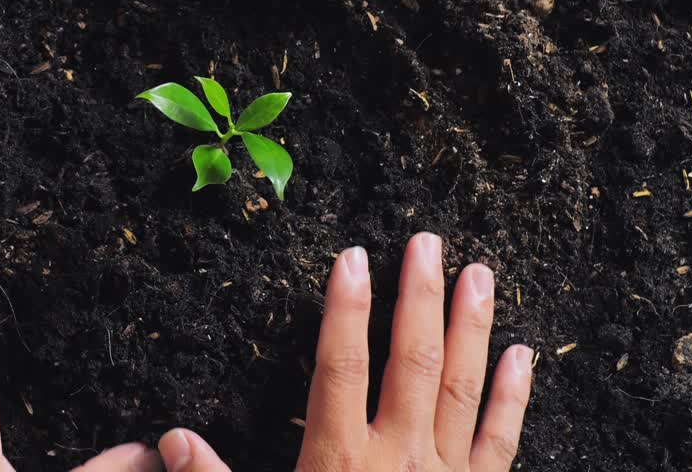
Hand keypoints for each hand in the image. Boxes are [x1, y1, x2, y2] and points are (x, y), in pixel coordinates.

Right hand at [154, 233, 532, 470]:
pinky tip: (521, 355)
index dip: (344, 309)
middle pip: (410, 361)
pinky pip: (500, 441)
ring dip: (471, 327)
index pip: (338, 366)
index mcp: (339, 462)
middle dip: (417, 296)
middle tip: (427, 241)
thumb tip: (170, 440)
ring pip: (461, 388)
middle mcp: (397, 460)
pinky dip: (512, 397)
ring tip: (480, 274)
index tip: (351, 256)